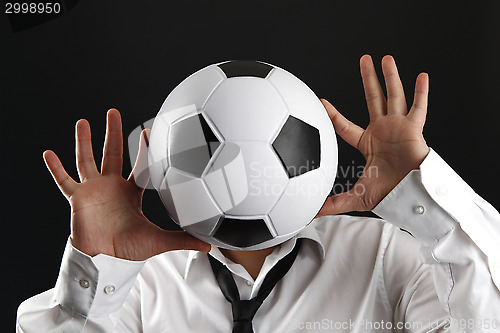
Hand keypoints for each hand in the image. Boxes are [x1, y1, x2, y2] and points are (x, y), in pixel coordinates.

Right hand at [43, 109, 210, 259]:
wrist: (106, 261)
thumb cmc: (130, 249)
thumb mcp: (159, 240)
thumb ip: (183, 239)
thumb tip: (210, 244)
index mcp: (131, 192)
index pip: (139, 166)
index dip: (144, 149)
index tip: (147, 131)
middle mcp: (111, 187)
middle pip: (111, 154)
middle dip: (112, 132)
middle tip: (113, 112)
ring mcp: (92, 191)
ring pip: (87, 161)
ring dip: (84, 142)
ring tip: (83, 121)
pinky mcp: (77, 199)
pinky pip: (64, 181)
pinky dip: (55, 168)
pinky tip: (48, 153)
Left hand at [318, 55, 429, 215]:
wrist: (411, 197)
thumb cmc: (389, 195)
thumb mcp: (356, 197)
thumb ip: (334, 203)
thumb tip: (311, 213)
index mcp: (368, 143)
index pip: (345, 126)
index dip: (333, 115)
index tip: (321, 102)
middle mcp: (383, 131)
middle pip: (373, 99)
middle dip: (369, 80)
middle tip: (364, 60)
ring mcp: (399, 128)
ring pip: (394, 97)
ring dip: (391, 77)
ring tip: (385, 58)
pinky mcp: (414, 130)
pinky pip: (418, 108)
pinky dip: (421, 93)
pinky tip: (421, 76)